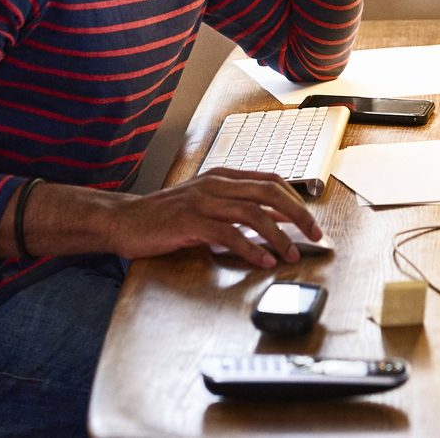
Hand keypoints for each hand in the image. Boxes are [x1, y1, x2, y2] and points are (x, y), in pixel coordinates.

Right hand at [104, 168, 321, 267]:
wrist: (125, 220)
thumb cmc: (165, 217)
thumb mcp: (205, 205)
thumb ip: (235, 208)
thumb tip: (273, 221)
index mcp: (222, 177)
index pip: (271, 181)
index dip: (296, 200)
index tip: (311, 222)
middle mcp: (215, 184)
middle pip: (270, 192)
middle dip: (298, 215)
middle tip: (315, 236)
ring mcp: (202, 201)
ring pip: (253, 213)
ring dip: (278, 236)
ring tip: (291, 255)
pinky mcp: (190, 221)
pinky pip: (228, 234)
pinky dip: (250, 249)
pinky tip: (262, 261)